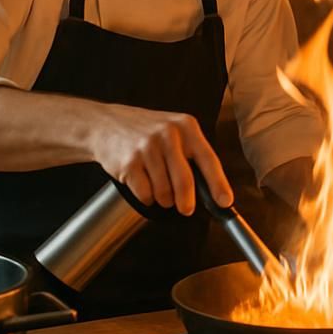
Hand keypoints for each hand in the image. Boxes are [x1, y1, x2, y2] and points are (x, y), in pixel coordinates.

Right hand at [89, 103, 232, 215]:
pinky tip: (142, 183)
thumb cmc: (147, 132)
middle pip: (185, 180)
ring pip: (163, 191)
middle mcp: (168, 134)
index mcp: (186, 126)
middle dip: (187, 201)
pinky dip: (146, 197)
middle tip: (186, 209)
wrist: (107, 124)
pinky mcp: (129, 162)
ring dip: (163, 198)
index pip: (208, 159)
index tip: (225, 202)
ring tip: (158, 186)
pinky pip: (145, 194)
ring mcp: (147, 147)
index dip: (218, 183)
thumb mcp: (174, 132)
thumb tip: (209, 189)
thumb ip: (191, 154)